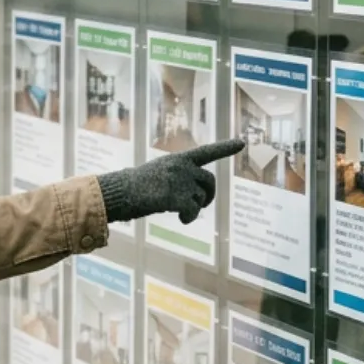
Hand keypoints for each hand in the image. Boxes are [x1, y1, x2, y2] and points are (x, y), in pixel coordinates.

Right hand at [98, 139, 244, 224]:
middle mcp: (182, 167)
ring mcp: (180, 181)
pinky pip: (193, 211)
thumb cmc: (135, 186)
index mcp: (178, 159)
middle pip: (209, 181)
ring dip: (195, 208)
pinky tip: (182, 220)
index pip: (206, 152)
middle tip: (203, 205)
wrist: (120, 192)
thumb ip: (179, 177)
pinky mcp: (177, 197)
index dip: (225, 148)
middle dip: (209, 194)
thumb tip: (196, 196)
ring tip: (182, 213)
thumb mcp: (158, 173)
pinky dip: (189, 217)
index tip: (242, 143)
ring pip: (200, 198)